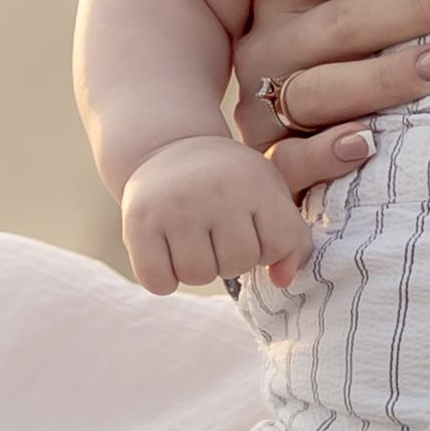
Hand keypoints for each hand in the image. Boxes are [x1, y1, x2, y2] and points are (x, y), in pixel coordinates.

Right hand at [119, 136, 312, 295]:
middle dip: (232, 259)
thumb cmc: (231, 182)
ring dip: (198, 270)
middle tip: (219, 234)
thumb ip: (291, 238)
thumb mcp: (269, 194)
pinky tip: (168, 253)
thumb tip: (281, 281)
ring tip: (195, 241)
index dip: (269, 249)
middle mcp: (216, 192)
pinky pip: (158, 282)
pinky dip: (164, 279)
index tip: (255, 231)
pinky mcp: (138, 224)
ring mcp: (175, 208)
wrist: (170, 148)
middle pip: (237, 264)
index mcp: (255, 182)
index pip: (279, 245)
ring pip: (198, 276)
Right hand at [230, 0, 429, 208]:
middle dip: (425, 3)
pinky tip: (368, 143)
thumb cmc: (361, 48)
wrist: (293, 152)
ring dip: (391, 75)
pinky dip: (324, 154)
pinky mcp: (269, 162)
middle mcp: (272, 42)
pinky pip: (288, 162)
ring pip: (321, 89)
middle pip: (342, 20)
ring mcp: (263, 104)